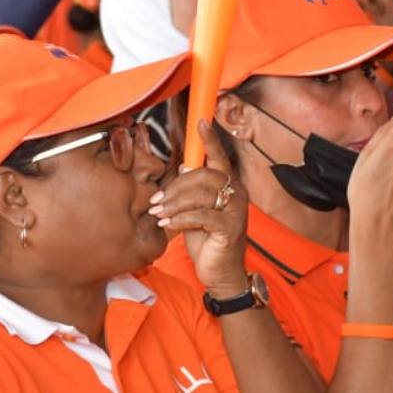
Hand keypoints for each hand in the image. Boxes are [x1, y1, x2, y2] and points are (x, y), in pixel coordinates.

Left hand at [150, 120, 248, 297]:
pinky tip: (167, 224)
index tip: (201, 120)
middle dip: (174, 187)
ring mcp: (236, 210)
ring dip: (173, 203)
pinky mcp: (230, 228)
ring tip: (157, 213)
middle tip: (155, 201)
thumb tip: (183, 168)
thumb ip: (192, 190)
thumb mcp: (195, 211)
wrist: (220, 273)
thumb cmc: (206, 240)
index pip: (219, 158)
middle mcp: (236, 193)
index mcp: (229, 185)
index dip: (210, 139)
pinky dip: (180, 219)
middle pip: (202, 176)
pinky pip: (201, 216)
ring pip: (200, 195)